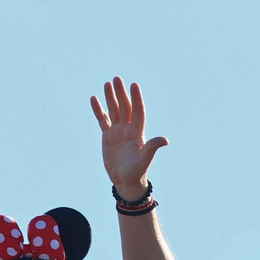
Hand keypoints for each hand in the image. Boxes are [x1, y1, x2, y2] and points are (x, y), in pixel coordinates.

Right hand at [91, 77, 169, 199]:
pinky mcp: (107, 136)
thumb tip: (165, 140)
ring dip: (111, 97)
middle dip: (121, 93)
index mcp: (137, 132)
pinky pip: (102, 120)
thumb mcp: (145, 159)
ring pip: (114, 110)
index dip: (136, 98)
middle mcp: (128, 129)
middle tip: (117, 78)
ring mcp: (117, 131)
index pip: (137, 111)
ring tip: (107, 83)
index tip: (134, 85)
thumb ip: (152, 147)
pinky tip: (94, 98)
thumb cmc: (137, 171)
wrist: (126, 180)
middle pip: (125, 107)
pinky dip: (98, 110)